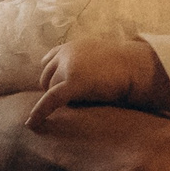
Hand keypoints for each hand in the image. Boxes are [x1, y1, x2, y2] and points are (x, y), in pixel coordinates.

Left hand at [26, 39, 169, 128]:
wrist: (139, 66)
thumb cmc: (128, 65)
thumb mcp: (103, 56)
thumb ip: (88, 62)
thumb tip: (88, 77)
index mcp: (72, 46)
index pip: (49, 60)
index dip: (51, 75)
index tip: (51, 86)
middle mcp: (66, 53)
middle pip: (46, 77)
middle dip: (54, 90)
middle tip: (74, 102)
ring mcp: (68, 66)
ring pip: (52, 90)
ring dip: (63, 100)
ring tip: (85, 103)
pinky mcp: (73, 82)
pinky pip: (50, 99)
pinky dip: (39, 112)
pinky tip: (31, 124)